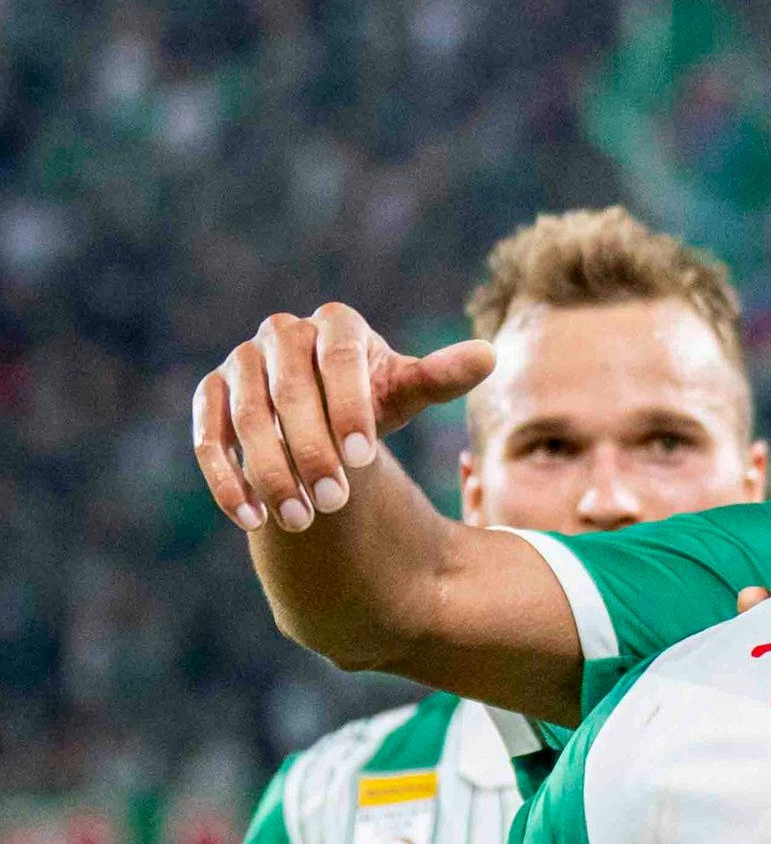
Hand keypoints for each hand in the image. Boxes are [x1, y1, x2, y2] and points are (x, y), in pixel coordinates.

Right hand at [193, 305, 497, 534]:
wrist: (325, 414)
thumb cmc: (374, 400)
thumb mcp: (407, 391)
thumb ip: (441, 377)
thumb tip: (489, 355)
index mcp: (336, 324)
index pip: (340, 361)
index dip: (350, 408)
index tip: (365, 459)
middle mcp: (281, 334)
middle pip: (290, 393)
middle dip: (311, 450)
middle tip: (334, 502)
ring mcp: (240, 363)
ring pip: (246, 418)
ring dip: (269, 471)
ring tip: (299, 520)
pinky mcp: (210, 395)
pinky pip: (208, 437)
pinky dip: (225, 479)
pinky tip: (251, 519)